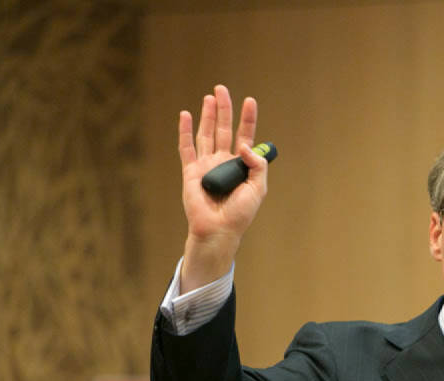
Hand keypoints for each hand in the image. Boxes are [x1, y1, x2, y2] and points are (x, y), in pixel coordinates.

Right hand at [178, 84, 266, 291]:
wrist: (219, 229)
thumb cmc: (240, 213)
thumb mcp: (258, 188)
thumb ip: (257, 164)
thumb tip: (244, 145)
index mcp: (241, 165)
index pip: (246, 136)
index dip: (248, 118)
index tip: (250, 101)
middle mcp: (223, 161)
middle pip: (224, 129)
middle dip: (224, 109)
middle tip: (222, 89)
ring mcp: (206, 164)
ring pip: (206, 134)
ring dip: (207, 115)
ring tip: (210, 96)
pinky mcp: (191, 171)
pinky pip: (186, 147)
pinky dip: (185, 131)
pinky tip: (185, 115)